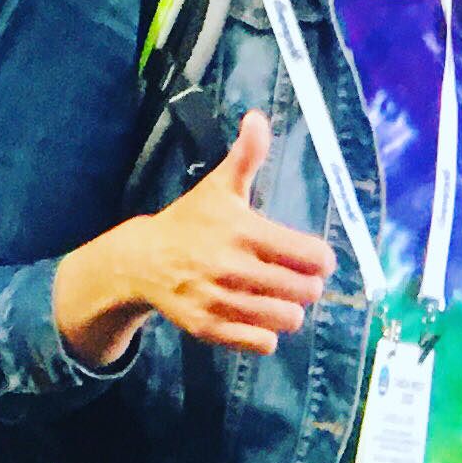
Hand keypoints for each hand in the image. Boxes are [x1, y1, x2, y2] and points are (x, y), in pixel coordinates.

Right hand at [50, 114, 332, 358]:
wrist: (141, 261)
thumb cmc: (190, 222)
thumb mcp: (219, 187)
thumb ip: (246, 156)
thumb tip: (258, 118)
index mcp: (243, 231)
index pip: (312, 256)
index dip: (320, 259)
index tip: (312, 258)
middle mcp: (233, 268)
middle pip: (306, 291)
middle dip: (307, 285)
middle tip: (295, 279)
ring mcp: (221, 302)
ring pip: (288, 319)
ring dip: (288, 310)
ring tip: (275, 297)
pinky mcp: (210, 329)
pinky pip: (262, 344)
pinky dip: (265, 334)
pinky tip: (255, 316)